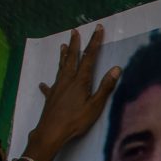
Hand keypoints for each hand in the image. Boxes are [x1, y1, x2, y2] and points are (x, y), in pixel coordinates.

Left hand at [27, 26, 119, 160]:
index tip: (98, 28)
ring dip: (63, 56)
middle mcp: (67, 80)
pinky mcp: (50, 96)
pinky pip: (50, 87)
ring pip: (61, 68)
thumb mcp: (95, 105)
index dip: (94, 42)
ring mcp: (57, 87)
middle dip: (75, 44)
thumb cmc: (76, 120)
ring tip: (63, 46)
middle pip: (72, 58)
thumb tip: (117, 69)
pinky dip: (48, 84)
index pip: (89, 57)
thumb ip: (105, 87)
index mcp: (80, 80)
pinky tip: (43, 84)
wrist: (51, 131)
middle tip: (74, 31)